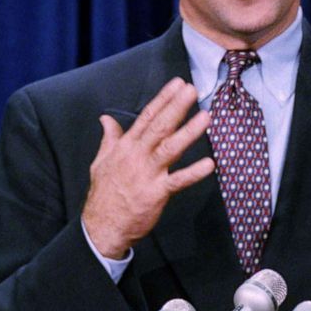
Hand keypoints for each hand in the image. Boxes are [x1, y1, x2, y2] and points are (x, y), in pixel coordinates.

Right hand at [82, 78, 214, 257]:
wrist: (101, 227)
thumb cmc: (104, 194)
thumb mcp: (101, 161)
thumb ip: (109, 138)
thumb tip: (105, 119)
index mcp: (126, 147)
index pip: (147, 117)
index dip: (163, 99)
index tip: (178, 84)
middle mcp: (137, 156)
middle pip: (159, 127)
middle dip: (176, 107)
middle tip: (192, 90)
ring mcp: (147, 174)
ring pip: (170, 148)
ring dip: (189, 132)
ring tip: (206, 117)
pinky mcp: (156, 193)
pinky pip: (177, 181)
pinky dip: (193, 173)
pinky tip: (209, 164)